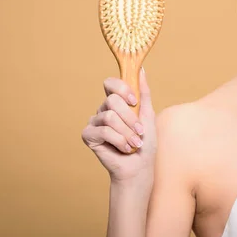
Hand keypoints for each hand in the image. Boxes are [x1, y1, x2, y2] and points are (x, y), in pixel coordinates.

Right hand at [81, 68, 156, 183]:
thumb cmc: (144, 141)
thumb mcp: (148, 114)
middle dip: (130, 118)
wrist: (139, 166)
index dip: (122, 89)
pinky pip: (103, 131)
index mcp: (116, 102)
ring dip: (127, 132)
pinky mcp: (88, 136)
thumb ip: (144, 93)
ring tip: (134, 143)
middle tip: (139, 130)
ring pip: (110, 116)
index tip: (134, 101)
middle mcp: (103, 109)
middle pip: (112, 100)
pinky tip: (125, 149)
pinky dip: (119, 141)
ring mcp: (94, 122)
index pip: (110, 83)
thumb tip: (141, 70)